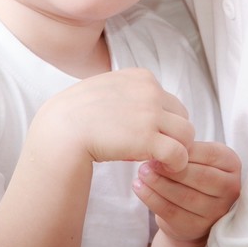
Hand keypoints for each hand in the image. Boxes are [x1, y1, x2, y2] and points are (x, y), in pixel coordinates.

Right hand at [31, 68, 195, 172]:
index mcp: (141, 77)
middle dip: (172, 136)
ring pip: (187, 135)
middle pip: (182, 117)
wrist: (60, 132)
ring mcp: (151, 114)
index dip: (163, 123)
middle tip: (155, 152)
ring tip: (158, 162)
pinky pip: (180, 154)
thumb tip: (145, 106)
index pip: (170, 102)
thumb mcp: (105, 89)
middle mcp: (150, 90)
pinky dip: (176, 165)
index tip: (145, 137)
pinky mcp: (149, 139)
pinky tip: (160, 169)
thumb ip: (128, 92)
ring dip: (176, 151)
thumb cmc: (77, 116)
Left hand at [135, 140, 240, 246]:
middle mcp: (230, 189)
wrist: (192, 211)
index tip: (160, 146)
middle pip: (199, 177)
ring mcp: (216, 212)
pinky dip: (151, 198)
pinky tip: (139, 187)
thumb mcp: (198, 158)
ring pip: (184, 196)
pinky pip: (171, 212)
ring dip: (158, 183)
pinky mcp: (196, 227)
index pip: (209, 154)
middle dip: (170, 168)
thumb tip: (162, 146)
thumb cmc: (193, 175)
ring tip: (142, 173)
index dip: (183, 151)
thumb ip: (186, 151)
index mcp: (232, 165)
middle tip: (148, 162)